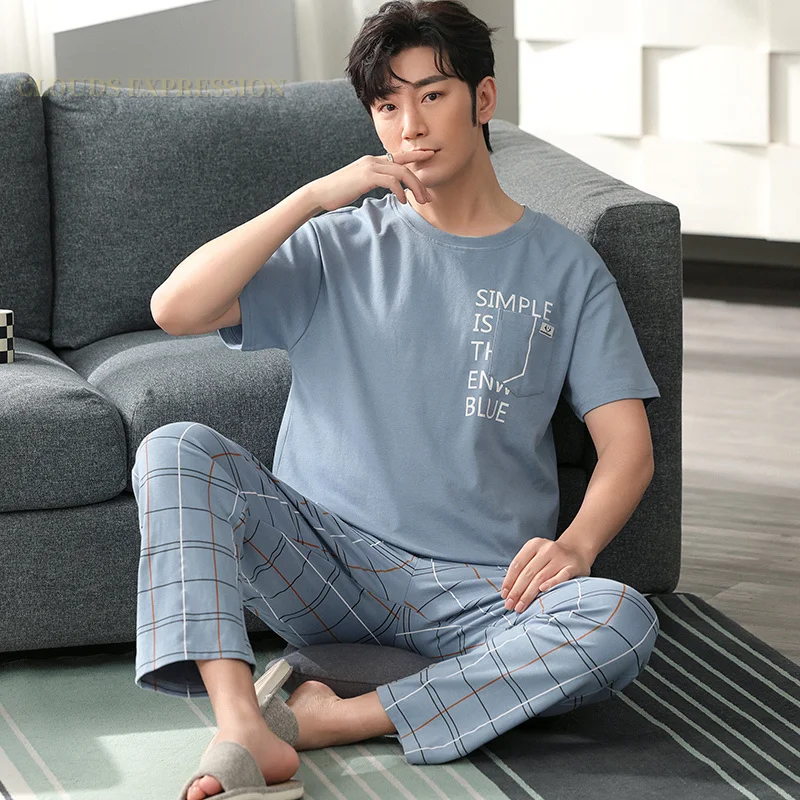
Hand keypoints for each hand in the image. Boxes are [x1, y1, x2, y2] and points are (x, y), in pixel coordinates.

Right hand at [307, 149, 435, 212]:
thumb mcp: (360, 183)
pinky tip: (402, 200)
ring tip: (420, 201)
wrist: (321, 193)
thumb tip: (388, 188)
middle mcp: (373, 159)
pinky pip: (391, 181)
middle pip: (405, 166)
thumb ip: (374, 181)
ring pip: (402, 172)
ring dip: (414, 187)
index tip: (431, 156)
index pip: (400, 156)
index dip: (417, 155)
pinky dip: (400, 191)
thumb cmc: (339, 192)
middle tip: (428, 197)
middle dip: (420, 181)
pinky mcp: (367, 175)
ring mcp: (370, 166)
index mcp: (373, 161)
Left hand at [500, 538, 593, 612]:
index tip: (504, 595)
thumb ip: (523, 568)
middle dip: (517, 591)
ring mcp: (560, 557)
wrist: (576, 551)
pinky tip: (542, 591)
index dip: (509, 580)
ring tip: (520, 606)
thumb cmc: (550, 558)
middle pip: (528, 572)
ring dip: (528, 594)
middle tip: (510, 605)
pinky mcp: (573, 566)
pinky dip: (551, 583)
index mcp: (534, 545)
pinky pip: (561, 576)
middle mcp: (547, 549)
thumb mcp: (536, 556)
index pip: (517, 564)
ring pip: (541, 577)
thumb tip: (507, 591)